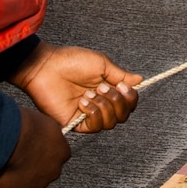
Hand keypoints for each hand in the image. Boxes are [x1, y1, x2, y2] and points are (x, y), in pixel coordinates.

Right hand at [0, 106, 69, 187]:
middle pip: (44, 171)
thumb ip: (44, 133)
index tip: (32, 148)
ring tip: (5, 166)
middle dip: (32, 167)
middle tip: (17, 158)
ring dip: (20, 178)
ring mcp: (38, 185)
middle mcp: (54, 170)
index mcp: (62, 151)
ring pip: (29, 184)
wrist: (7, 140)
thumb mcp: (41, 122)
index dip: (43, 151)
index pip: (56, 154)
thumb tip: (38, 133)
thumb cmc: (22, 125)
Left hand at [10, 40, 140, 133]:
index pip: (129, 103)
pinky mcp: (76, 123)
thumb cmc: (71, 61)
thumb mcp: (102, 64)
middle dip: (118, 101)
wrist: (46, 67)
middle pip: (124, 115)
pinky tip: (83, 102)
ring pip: (111, 123)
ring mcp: (89, 115)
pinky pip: (95, 126)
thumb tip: (139, 80)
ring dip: (104, 106)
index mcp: (108, 90)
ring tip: (89, 93)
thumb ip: (121, 75)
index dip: (131, 97)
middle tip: (102, 87)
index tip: (123, 85)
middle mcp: (101, 104)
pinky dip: (93, 113)